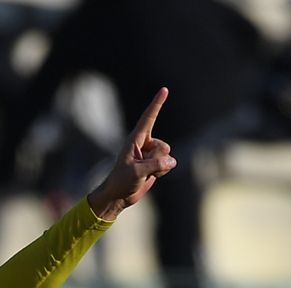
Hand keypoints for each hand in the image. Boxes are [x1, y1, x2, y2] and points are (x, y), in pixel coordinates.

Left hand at [87, 87, 176, 220]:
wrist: (118, 196)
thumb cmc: (121, 181)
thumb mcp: (136, 172)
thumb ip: (155, 165)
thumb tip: (172, 161)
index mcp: (135, 139)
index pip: (149, 117)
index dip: (157, 103)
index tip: (164, 89)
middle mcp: (145, 144)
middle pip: (163, 146)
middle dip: (157, 160)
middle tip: (142, 169)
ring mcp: (150, 154)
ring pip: (167, 156)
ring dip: (159, 167)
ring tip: (145, 173)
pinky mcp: (155, 164)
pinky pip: (168, 165)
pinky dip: (162, 172)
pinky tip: (150, 177)